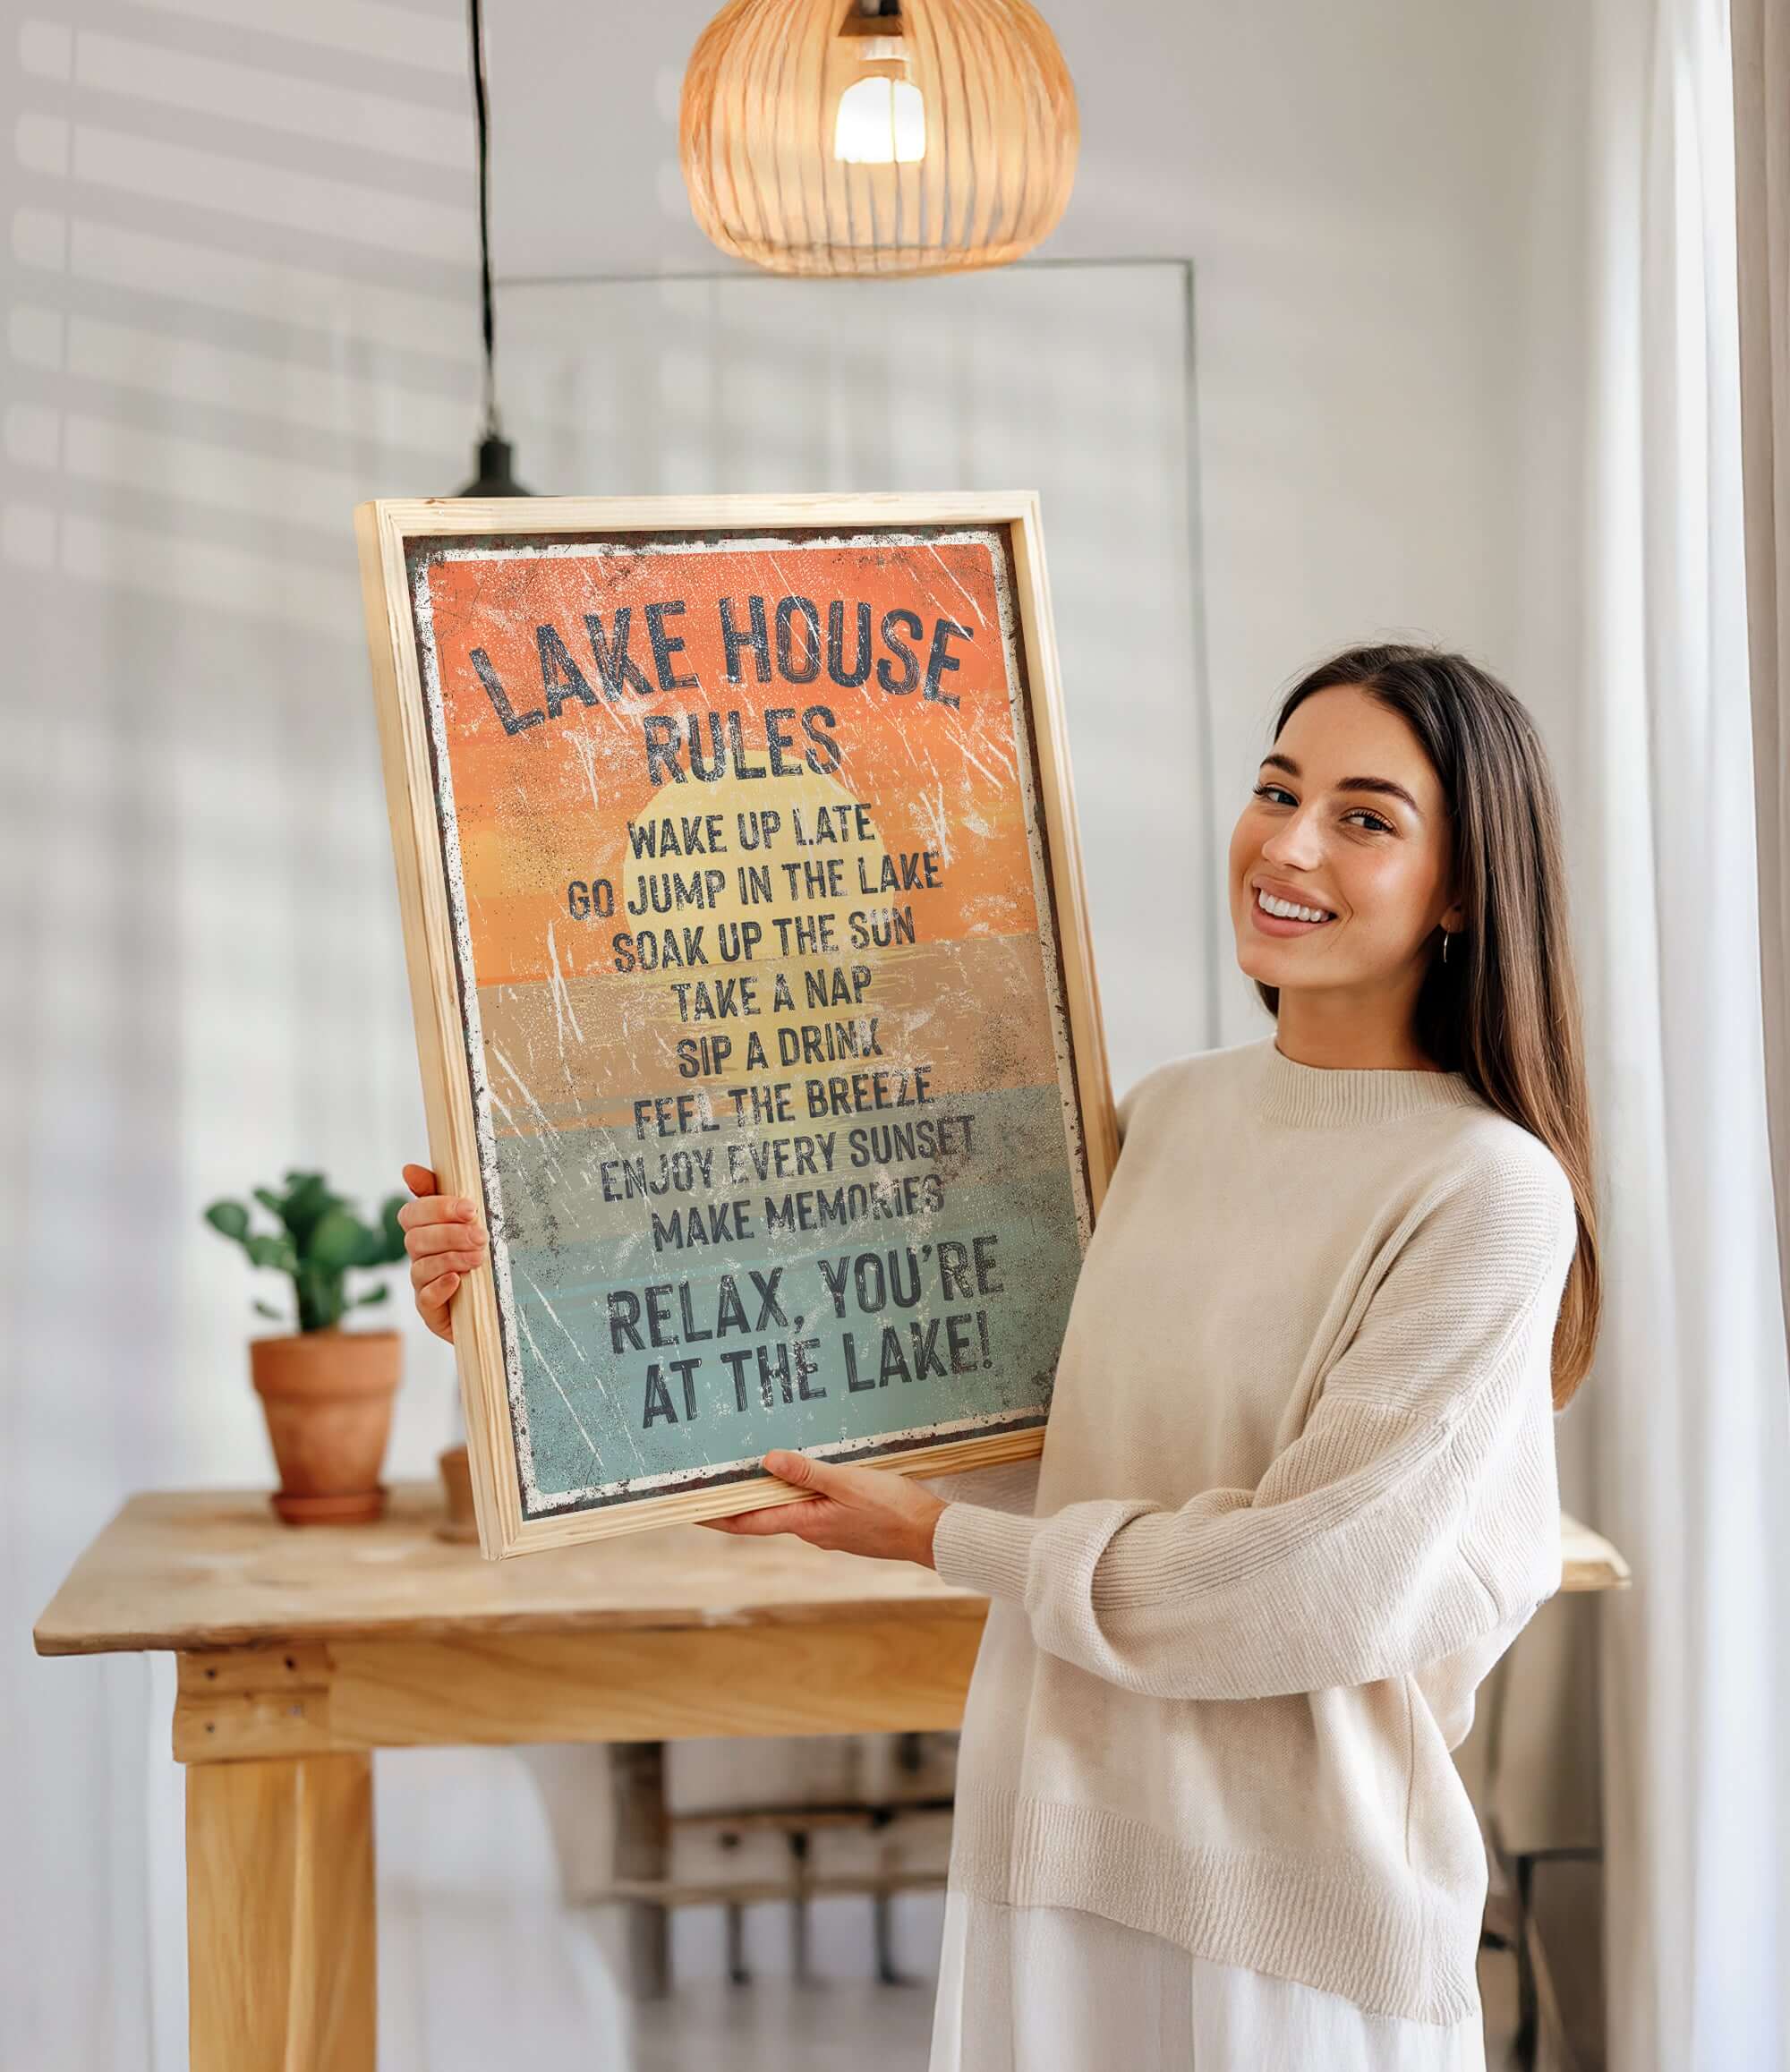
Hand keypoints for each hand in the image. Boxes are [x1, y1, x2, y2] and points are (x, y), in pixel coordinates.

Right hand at [396, 1162, 487, 1342]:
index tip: (470, 1208)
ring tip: (479, 1258)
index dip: (438, 1208)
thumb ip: (441, 1193)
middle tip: (481, 1235)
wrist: (496, 1304)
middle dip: (450, 1234)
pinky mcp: (430, 1311)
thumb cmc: (480, 1255)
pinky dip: (440, 1287)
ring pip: (421, 1266)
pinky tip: (457, 1281)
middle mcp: (419, 1256)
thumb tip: (407, 1169)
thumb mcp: (470, 1222)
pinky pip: (425, 1298)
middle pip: (416, 1239)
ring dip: (451, 1258)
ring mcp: (422, 1284)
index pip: (413, 1213)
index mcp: (425, 1230)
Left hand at [698, 1449, 948, 1569]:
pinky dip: (797, 1494)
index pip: (748, 1522)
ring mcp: (828, 1531)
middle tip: (714, 1482)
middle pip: (764, 1515)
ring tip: (753, 1472)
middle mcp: (811, 1531)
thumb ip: (807, 1472)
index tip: (689, 1512)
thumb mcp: (847, 1481)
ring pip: (789, 1510)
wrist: (929, 1534)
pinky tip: (803, 1477)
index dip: (716, 1517)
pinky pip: (811, 1508)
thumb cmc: (891, 1509)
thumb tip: (767, 1461)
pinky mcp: (844, 1526)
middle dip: (739, 1500)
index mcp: (805, 1522)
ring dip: (769, 1495)